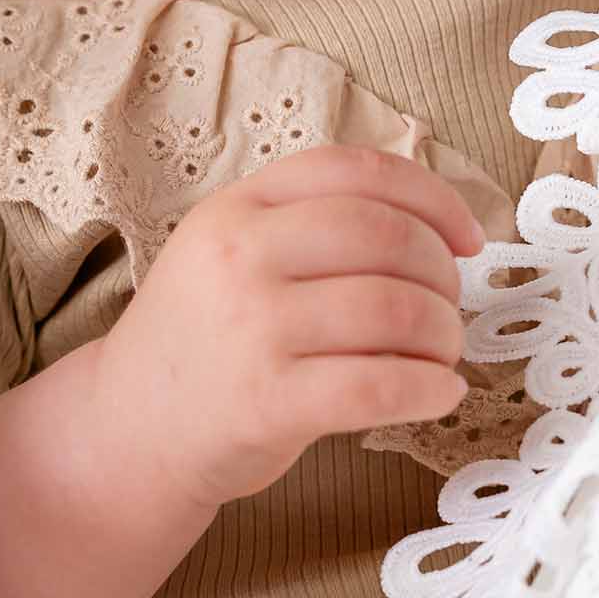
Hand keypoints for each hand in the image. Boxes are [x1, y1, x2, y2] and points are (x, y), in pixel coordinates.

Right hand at [83, 145, 484, 517]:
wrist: (130, 426)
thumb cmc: (202, 340)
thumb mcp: (229, 252)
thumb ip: (307, 224)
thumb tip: (437, 227)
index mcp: (235, 208)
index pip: (353, 171)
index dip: (431, 197)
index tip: (468, 238)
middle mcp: (239, 257)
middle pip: (385, 236)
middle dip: (442, 272)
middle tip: (449, 308)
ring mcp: (250, 328)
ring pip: (393, 310)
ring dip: (443, 334)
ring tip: (442, 354)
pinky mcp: (266, 401)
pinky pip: (378, 386)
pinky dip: (429, 389)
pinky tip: (439, 393)